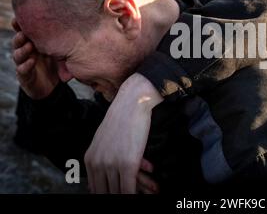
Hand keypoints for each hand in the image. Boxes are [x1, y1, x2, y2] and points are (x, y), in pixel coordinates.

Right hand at [11, 19, 59, 98]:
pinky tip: (31, 61)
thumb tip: (75, 26)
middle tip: (24, 32)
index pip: (24, 32)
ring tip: (29, 46)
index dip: (21, 26)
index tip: (21, 19)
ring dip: (23, 50)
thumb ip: (61, 42)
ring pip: (18, 55)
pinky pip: (22, 70)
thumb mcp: (59, 51)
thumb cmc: (55, 64)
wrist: (52, 86)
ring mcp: (23, 63)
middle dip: (20, 36)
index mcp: (33, 43)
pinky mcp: (25, 76)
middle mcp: (26, 52)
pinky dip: (26, 65)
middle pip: (18, 42)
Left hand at [84, 73, 162, 193]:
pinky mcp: (127, 164)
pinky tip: (143, 195)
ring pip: (117, 192)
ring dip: (128, 194)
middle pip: (104, 192)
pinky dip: (134, 195)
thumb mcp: (105, 139)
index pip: (95, 188)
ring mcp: (111, 165)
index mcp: (90, 159)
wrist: (132, 103)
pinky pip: (128, 189)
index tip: (116, 194)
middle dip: (116, 195)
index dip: (106, 194)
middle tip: (128, 193)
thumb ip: (102, 158)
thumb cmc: (122, 118)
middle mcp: (97, 164)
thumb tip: (106, 177)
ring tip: (143, 193)